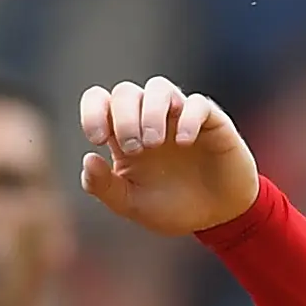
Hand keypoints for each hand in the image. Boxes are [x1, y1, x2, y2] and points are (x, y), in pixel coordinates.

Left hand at [78, 77, 259, 236]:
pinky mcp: (212, 121)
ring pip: (158, 88)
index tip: (98, 138)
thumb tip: (88, 159)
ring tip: (154, 143)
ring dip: (151, 112)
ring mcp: (180, 116)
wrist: (218, 218)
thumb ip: (105, 187)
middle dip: (124, 118)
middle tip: (134, 149)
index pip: (100, 100)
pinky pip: (198, 104)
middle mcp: (150, 118)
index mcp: (125, 134)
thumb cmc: (174, 208)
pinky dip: (188, 118)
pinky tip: (184, 142)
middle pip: (126, 92)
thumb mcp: (133, 205)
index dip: (93, 111)